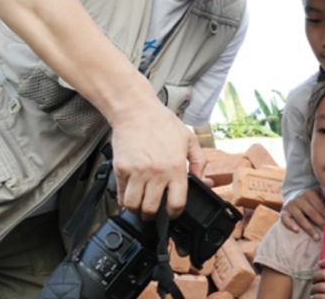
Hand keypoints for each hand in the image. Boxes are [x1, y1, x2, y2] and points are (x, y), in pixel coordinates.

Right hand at [110, 97, 205, 219]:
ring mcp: (137, 172)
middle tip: (154, 209)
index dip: (175, 213)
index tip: (172, 211)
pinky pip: (120, 195)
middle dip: (153, 214)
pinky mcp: (121, 169)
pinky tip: (130, 192)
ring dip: (137, 209)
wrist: (136, 110)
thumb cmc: (162, 123)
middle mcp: (157, 172)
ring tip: (141, 202)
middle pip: (152, 209)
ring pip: (134, 206)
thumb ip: (199, 161)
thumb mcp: (188, 139)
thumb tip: (204, 182)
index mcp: (176, 166)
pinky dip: (124, 199)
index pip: (177, 204)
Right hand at [281, 187, 324, 238]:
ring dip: (310, 229)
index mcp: (309, 193)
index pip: (320, 206)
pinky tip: (297, 230)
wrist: (294, 197)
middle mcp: (299, 198)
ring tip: (317, 238)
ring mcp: (291, 205)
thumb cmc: (311, 198)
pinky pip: (285, 219)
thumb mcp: (318, 192)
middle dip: (321, 223)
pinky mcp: (284, 212)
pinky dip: (290, 225)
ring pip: (301, 218)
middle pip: (312, 213)